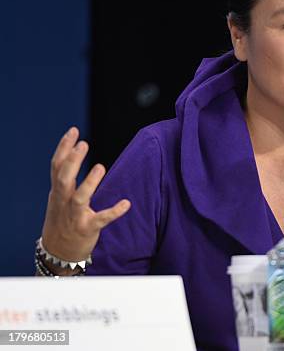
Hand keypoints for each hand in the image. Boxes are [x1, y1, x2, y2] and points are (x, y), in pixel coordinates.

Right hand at [40, 127, 130, 273]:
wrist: (58, 253)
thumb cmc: (62, 219)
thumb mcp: (58, 196)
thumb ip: (64, 176)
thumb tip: (72, 149)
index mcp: (57, 192)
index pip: (57, 166)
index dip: (63, 148)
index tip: (74, 130)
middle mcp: (63, 202)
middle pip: (63, 179)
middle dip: (72, 162)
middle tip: (83, 144)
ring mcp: (75, 216)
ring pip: (79, 198)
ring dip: (89, 183)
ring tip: (100, 166)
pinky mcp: (88, 228)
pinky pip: (102, 219)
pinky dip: (113, 211)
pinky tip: (126, 204)